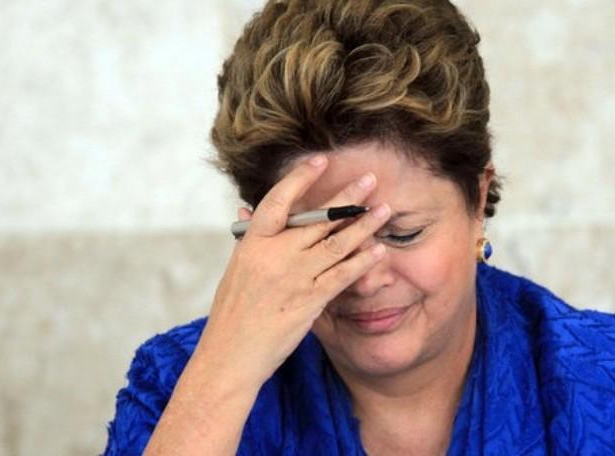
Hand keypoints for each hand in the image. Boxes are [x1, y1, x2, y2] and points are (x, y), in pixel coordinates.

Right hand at [195, 154, 389, 391]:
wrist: (231, 354)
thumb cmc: (233, 311)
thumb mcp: (236, 268)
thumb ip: (250, 239)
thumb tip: (245, 208)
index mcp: (253, 242)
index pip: (279, 200)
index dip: (301, 178)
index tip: (321, 160)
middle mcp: (274, 255)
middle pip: (317, 218)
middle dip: (347, 197)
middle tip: (371, 179)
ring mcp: (294, 277)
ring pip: (336, 243)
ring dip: (363, 224)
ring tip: (384, 210)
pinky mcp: (309, 300)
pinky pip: (342, 275)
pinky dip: (362, 261)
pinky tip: (378, 250)